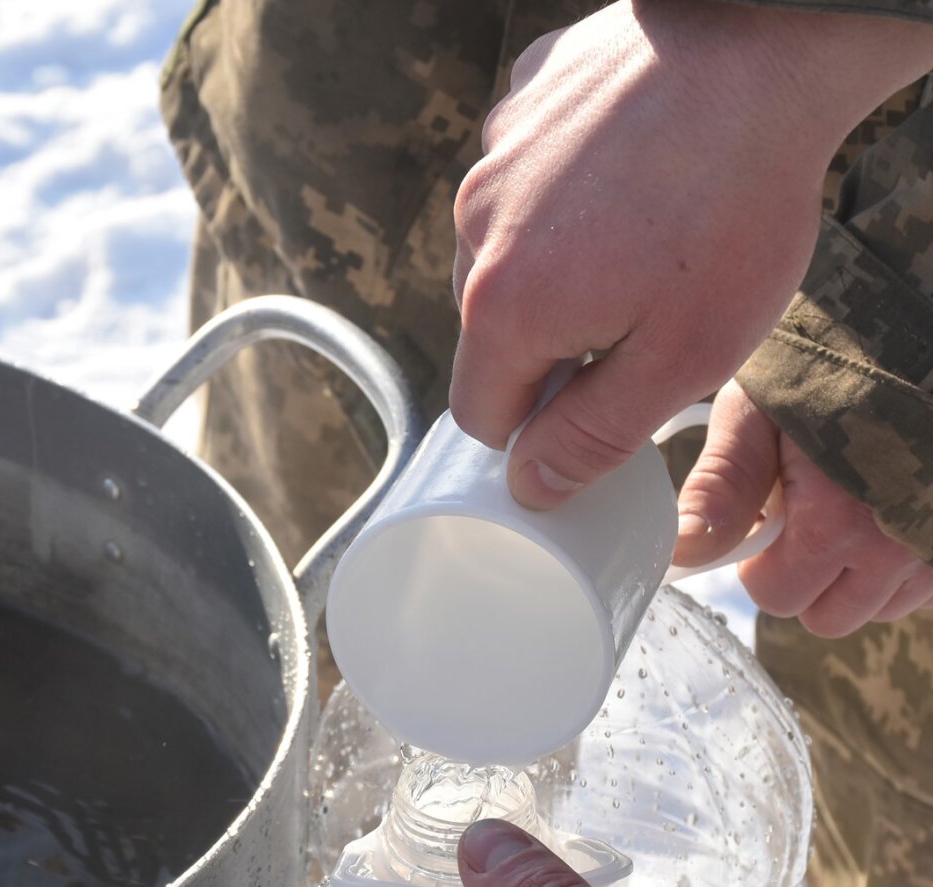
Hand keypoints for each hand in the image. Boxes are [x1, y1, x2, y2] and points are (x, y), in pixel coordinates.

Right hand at [450, 0, 932, 509]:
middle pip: (491, 334)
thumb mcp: (679, 358)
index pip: (481, 416)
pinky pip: (523, 177)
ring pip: (503, 253)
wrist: (769, 44)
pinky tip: (626, 172)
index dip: (538, 429)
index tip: (595, 406)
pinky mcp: (523, 100)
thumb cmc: (735, 208)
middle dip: (550, 344)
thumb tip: (530, 485)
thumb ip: (592, 437)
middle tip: (634, 318)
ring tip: (637, 235)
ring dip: (553, 265)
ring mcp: (493, 156)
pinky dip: (561, 191)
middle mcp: (474, 230)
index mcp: (503, 307)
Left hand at [675, 380, 932, 635]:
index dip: (760, 560)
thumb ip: (721, 489)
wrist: (917, 315)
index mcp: (837, 526)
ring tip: (855, 498)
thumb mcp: (759, 412)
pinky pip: (927, 583)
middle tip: (809, 511)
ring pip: (882, 605)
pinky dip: (906, 556)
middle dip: (808, 574)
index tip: (767, 515)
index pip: (777, 598)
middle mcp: (900, 549)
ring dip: (860, 570)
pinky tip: (892, 502)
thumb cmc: (834, 355)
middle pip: (830, 616)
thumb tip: (682, 551)